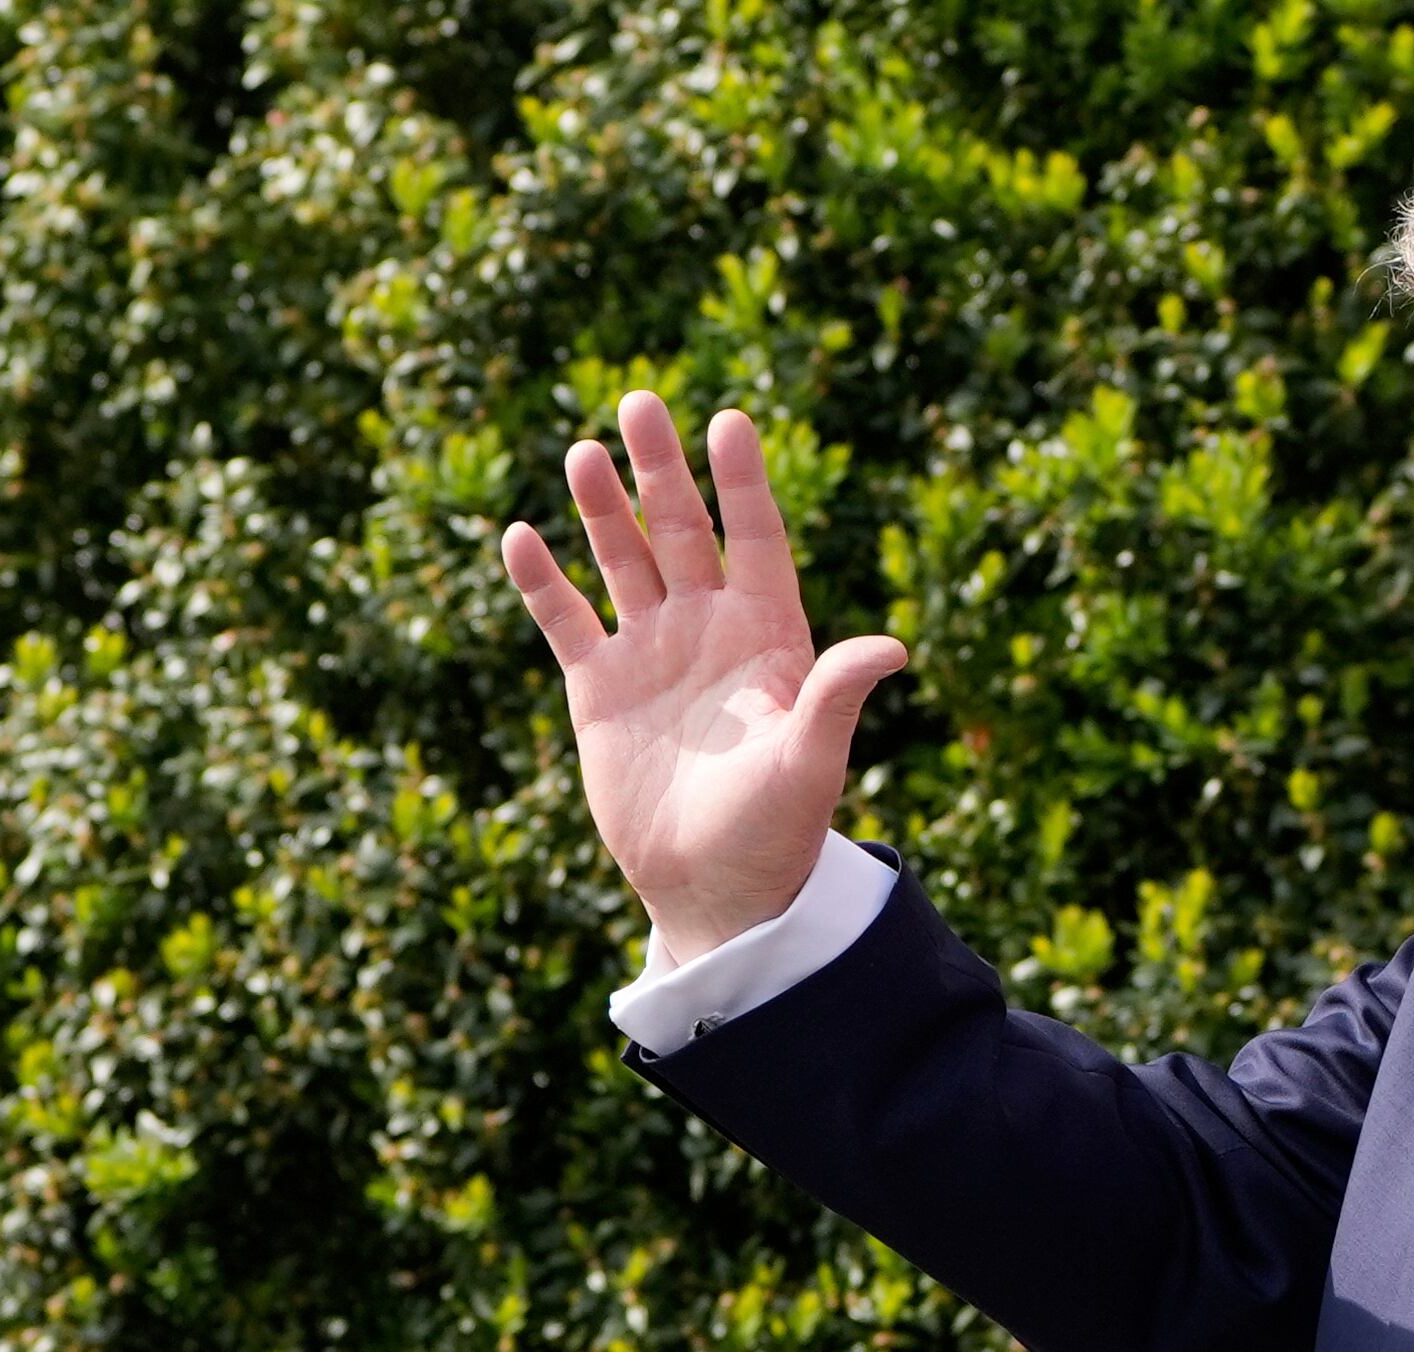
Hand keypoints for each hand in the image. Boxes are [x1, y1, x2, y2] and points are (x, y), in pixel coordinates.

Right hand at [499, 390, 908, 963]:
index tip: (729, 421)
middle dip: (661, 470)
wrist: (715, 886)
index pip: (758, 540)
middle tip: (640, 403)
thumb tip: (892, 648)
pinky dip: (542, 582)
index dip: (743, 483)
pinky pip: (565, 620)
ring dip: (602, 510)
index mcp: (769, 637)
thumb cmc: (777, 829)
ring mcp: (650, 653)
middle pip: (683, 531)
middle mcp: (708, 630)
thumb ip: (836, 697)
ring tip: (584, 452)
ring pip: (622, 561)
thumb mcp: (811, 761)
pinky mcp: (599, 688)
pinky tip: (521, 537)